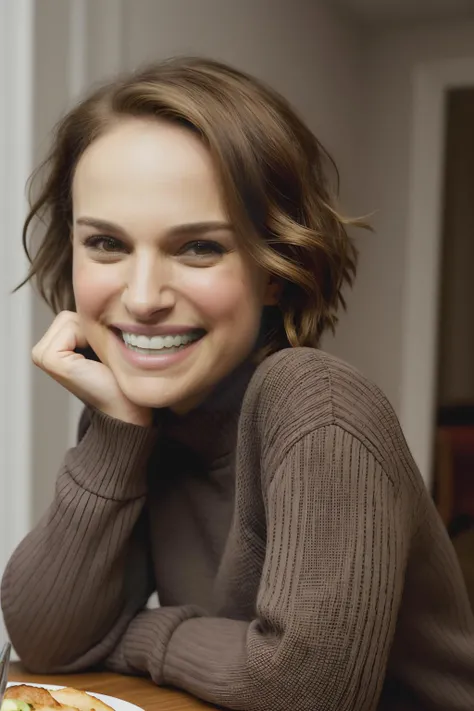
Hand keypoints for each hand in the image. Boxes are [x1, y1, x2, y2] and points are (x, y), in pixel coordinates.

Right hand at [32, 311, 151, 425]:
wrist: (127, 409)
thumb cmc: (121, 378)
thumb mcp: (105, 345)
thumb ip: (94, 325)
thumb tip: (99, 302)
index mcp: (53, 346)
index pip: (75, 314)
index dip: (98, 328)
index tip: (108, 352)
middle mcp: (42, 350)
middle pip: (73, 314)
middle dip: (94, 330)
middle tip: (106, 358)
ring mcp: (42, 355)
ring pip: (73, 319)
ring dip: (94, 335)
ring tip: (102, 360)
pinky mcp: (49, 358)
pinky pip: (72, 327)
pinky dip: (89, 338)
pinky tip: (96, 361)